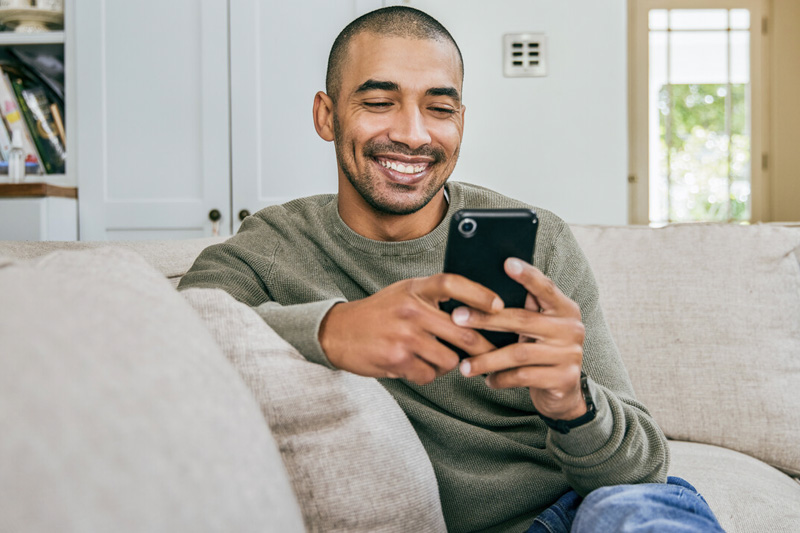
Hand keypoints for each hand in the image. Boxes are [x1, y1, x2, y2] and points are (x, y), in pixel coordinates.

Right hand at [318, 274, 502, 384]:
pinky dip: (427, 374)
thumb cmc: (380, 313)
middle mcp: (411, 309)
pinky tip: (414, 365)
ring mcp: (404, 335)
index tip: (499, 306)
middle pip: (463, 330)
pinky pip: (429, 374)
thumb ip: (434, 297)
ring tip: (435, 357)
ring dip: (449, 364)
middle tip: (493, 354)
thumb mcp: (405, 292)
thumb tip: (476, 310)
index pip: (452, 283)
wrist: (338, 332)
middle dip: (483, 347)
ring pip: (449, 359)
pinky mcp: (396, 359)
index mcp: (415, 288)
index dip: (479, 294)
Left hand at [453, 258, 586, 420]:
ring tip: (464, 365)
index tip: (507, 263)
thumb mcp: (537, 328)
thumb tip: (481, 290)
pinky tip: (488, 379)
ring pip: (519, 353)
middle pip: (523, 320)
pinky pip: (524, 377)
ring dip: (487, 359)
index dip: (527, 275)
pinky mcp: (564, 379)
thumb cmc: (541, 351)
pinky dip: (501, 378)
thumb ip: (524, 310)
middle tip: (457, 318)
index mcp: (565, 309)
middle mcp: (571, 328)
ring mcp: (570, 354)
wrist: (564, 392)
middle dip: (485, 319)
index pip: (546, 287)